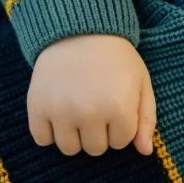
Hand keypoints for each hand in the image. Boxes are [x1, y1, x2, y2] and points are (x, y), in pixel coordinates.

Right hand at [27, 35, 156, 156]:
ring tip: (78, 111)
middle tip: (96, 105)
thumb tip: (145, 152)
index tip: (116, 104)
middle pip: (95, 149)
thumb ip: (146, 119)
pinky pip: (42, 140)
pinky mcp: (37, 106)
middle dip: (99, 132)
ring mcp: (60, 111)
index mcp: (119, 107)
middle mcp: (89, 113)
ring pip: (69, 149)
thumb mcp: (141, 82)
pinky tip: (58, 112)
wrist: (79, 30)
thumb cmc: (116, 59)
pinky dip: (49, 132)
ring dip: (75, 136)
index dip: (121, 125)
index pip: (121, 142)